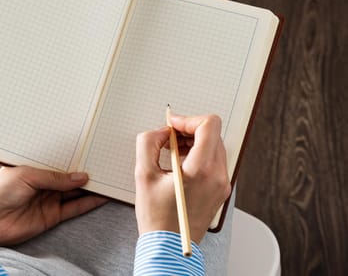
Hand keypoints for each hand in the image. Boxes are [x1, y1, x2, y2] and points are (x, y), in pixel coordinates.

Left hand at [0, 166, 107, 245]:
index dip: (75, 160)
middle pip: (70, 178)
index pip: (60, 163)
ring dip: (91, 188)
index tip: (92, 154)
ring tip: (108, 180)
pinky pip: (74, 208)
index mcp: (36, 169)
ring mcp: (49, 200)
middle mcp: (44, 184)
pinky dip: (88, 203)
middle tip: (105, 166)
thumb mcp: (28, 175)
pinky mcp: (51, 216)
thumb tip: (81, 177)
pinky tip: (101, 197)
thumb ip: (55, 177)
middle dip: (86, 172)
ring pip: (75, 193)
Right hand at [134, 114, 230, 242]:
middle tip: (169, 138)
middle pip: (212, 134)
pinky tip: (180, 165)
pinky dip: (198, 155)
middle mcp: (218, 176)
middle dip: (189, 130)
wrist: (170, 246)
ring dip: (194, 142)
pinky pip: (214, 161)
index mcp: (201, 170)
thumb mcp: (143, 175)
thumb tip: (160, 131)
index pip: (209, 125)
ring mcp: (222, 184)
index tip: (173, 125)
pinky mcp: (220, 190)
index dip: (188, 119)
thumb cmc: (157, 218)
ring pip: (214, 146)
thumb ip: (148, 143)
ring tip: (172, 152)